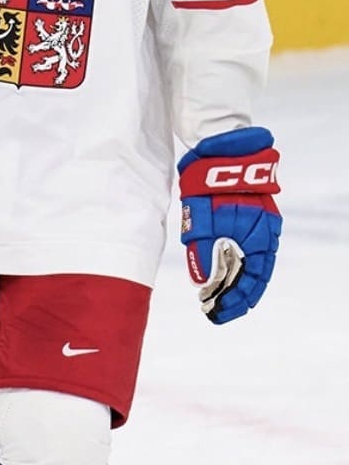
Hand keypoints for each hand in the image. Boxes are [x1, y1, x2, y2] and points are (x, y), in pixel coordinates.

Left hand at [178, 126, 280, 323]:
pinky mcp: (251, 215)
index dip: (237, 300)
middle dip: (237, 296)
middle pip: (255, 274)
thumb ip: (203, 254)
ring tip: (220, 300)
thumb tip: (204, 285)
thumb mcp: (200, 221)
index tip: (218, 314)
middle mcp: (265, 233)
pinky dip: (238, 265)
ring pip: (253, 262)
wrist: (218, 149)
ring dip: (237, 283)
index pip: (253, 279)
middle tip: (217, 312)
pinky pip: (249, 248)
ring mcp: (261, 223)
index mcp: (258, 236)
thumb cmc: (207, 184)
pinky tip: (224, 275)